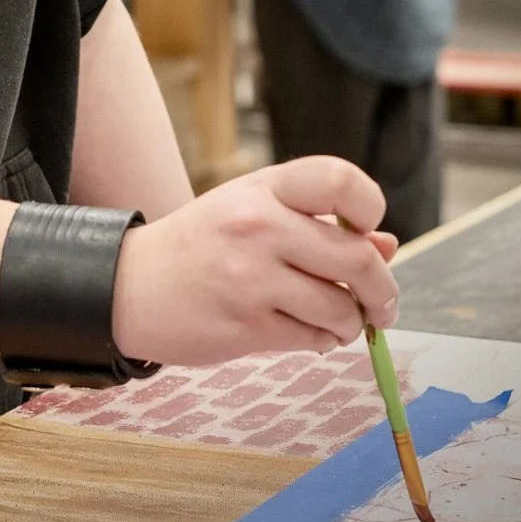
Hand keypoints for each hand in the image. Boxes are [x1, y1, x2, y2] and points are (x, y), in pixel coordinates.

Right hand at [110, 157, 399, 367]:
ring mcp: (251, 278)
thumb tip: (388, 245)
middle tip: (383, 302)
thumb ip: (318, 223)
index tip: (367, 230)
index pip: (341, 181)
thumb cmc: (204, 243)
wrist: (132, 285)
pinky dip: (323, 341)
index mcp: (263, 188)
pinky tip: (308, 332)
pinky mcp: (246, 325)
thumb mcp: (254, 211)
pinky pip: (314, 339)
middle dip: (383, 288)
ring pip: (342, 308)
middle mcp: (258, 226)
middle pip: (358, 258)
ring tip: (339, 320)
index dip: (370, 206)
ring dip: (352, 321)